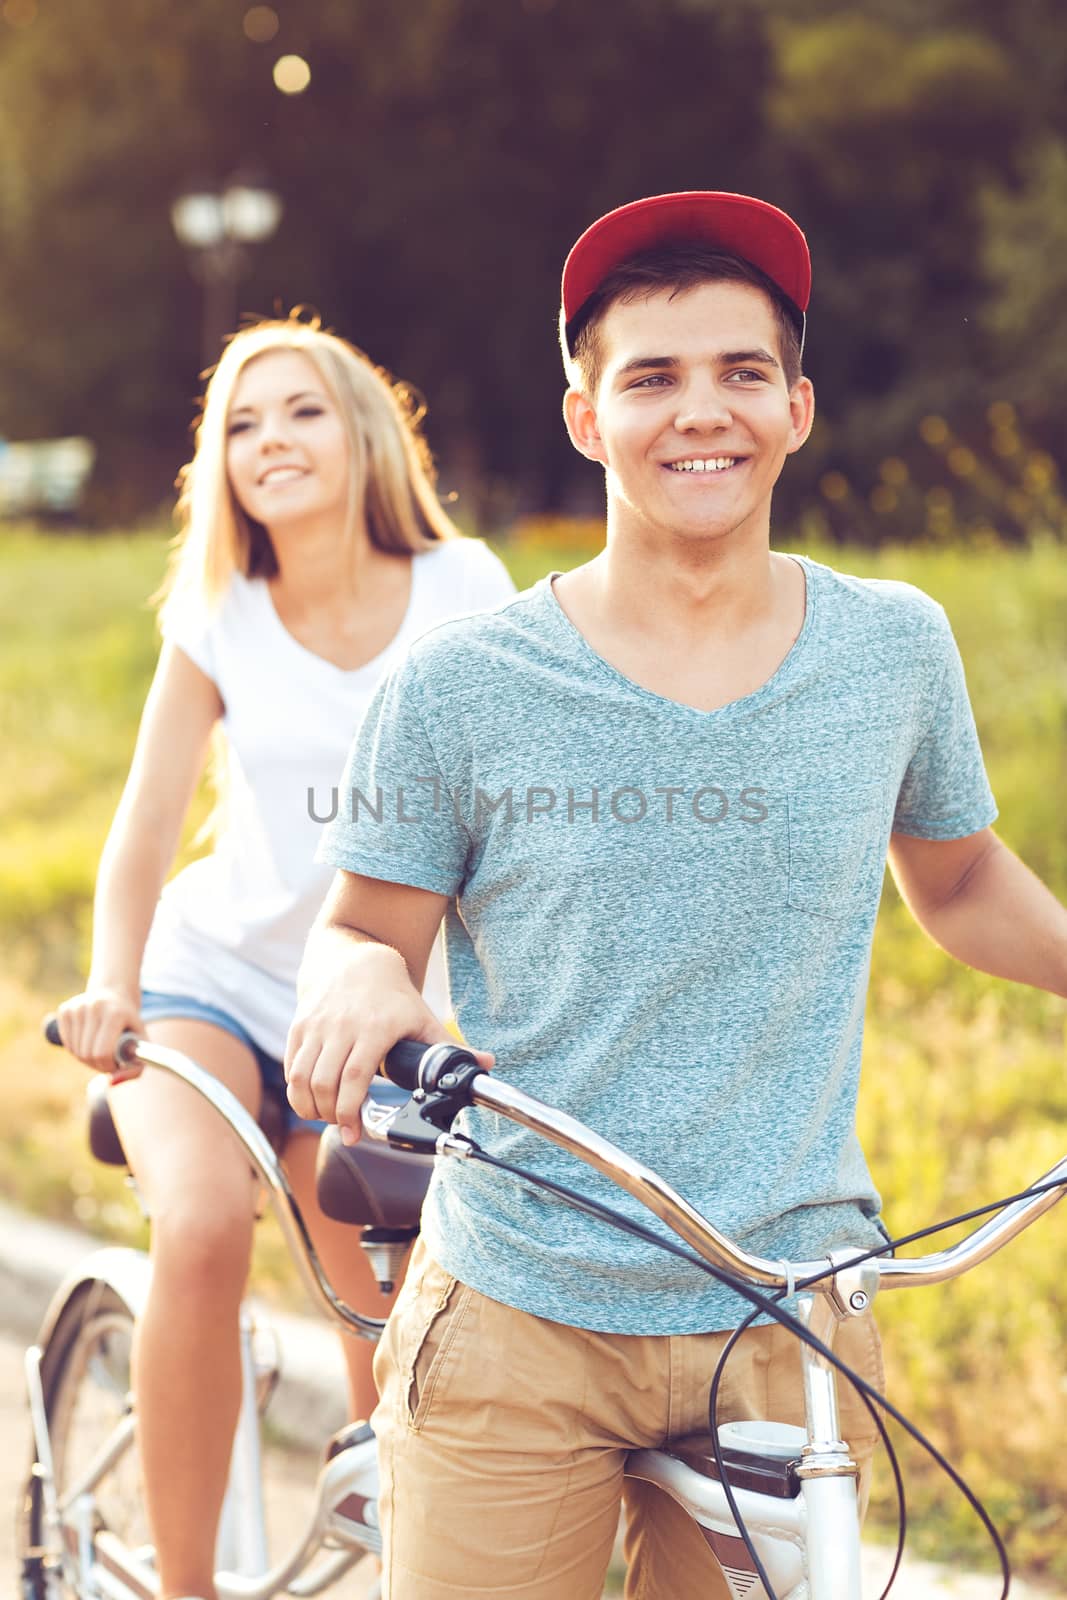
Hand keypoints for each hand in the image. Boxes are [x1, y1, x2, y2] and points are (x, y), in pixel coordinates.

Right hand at [55, 986, 142, 1072]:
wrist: (115, 994)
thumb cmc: (130, 1025)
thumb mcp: (142, 1044)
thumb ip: (135, 1069)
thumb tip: (111, 1083)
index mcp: (115, 1013)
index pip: (102, 1053)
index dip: (108, 1066)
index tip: (115, 1065)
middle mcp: (94, 1007)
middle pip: (87, 1054)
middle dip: (97, 1065)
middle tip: (107, 1062)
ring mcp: (77, 1007)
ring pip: (75, 1051)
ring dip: (86, 1059)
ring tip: (100, 1051)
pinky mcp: (65, 1009)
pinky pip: (67, 1043)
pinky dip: (77, 1050)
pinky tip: (88, 1042)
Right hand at [284, 949, 491, 1144]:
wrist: (355, 960)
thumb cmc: (393, 997)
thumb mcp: (423, 1019)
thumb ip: (451, 1048)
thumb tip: (488, 1065)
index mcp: (375, 1028)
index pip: (354, 1077)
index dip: (349, 1111)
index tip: (353, 1134)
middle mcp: (341, 1025)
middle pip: (324, 1083)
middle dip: (329, 1115)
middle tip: (343, 1127)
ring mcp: (316, 1025)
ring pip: (300, 1078)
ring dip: (309, 1107)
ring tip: (326, 1116)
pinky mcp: (299, 1025)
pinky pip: (291, 1066)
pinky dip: (297, 1090)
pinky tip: (311, 1100)